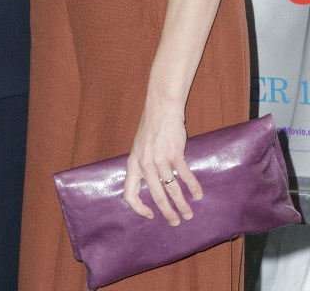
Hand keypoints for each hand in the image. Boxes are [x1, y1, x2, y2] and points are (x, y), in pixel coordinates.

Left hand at [123, 108, 201, 225]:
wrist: (161, 108)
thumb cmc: (151, 127)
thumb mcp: (139, 148)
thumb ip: (142, 166)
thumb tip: (150, 186)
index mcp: (133, 164)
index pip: (130, 194)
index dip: (138, 208)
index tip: (150, 215)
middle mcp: (145, 164)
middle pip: (156, 196)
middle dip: (167, 212)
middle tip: (176, 222)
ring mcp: (160, 159)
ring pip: (172, 189)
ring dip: (182, 204)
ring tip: (189, 213)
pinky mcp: (174, 153)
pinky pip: (185, 176)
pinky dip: (193, 187)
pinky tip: (198, 194)